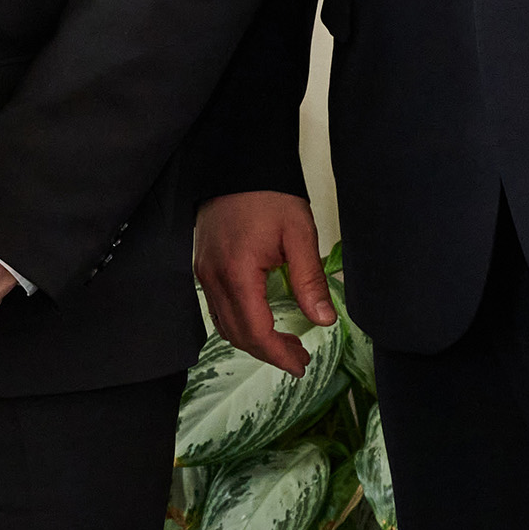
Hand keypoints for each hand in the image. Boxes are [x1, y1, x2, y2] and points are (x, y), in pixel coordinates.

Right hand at [193, 190, 332, 374]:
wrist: (238, 165)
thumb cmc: (269, 196)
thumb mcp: (298, 234)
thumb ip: (309, 279)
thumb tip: (324, 319)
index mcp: (237, 272)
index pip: (255, 330)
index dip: (278, 354)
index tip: (301, 364)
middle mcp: (213, 277)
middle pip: (237, 333)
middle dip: (268, 353)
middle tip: (299, 358)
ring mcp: (204, 272)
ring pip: (223, 324)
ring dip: (252, 340)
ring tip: (284, 344)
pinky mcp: (203, 266)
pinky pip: (217, 307)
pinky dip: (239, 323)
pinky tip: (260, 321)